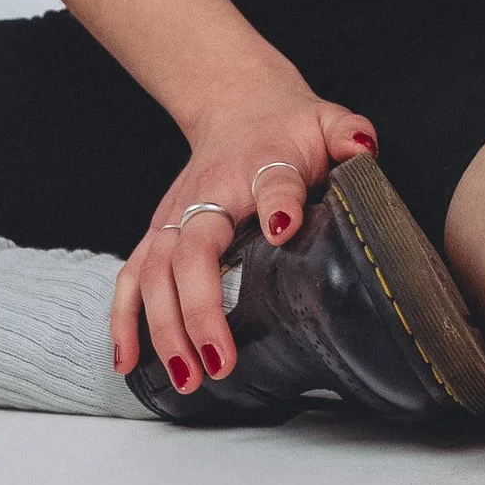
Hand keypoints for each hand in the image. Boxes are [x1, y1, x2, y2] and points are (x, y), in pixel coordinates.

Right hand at [110, 75, 376, 396]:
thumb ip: (348, 132)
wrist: (237, 106)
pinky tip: (127, 362)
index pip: (272, 183)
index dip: (279, 204)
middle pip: (193, 251)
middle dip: (200, 309)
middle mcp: (207, 195)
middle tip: (219, 361)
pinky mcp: (158, 233)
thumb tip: (361, 146)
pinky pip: (131, 279)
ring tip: (187, 379)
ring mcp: (175, 217)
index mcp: (260, 165)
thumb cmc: (288, 128)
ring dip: (164, 329)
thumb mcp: (327, 121)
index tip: (283, 228)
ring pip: (155, 274)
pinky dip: (123, 319)